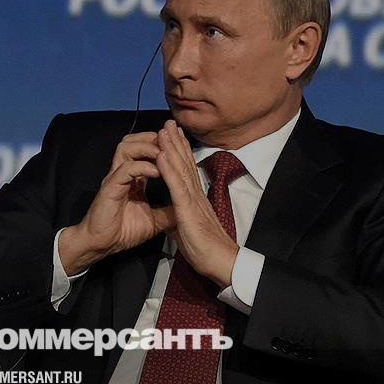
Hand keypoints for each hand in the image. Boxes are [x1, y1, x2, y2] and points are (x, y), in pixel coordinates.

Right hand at [60, 132, 174, 273]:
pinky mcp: (110, 187)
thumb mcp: (155, 221)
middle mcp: (122, 174)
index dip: (162, 145)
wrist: (103, 245)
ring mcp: (115, 178)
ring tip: (165, 154)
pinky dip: (143, 166)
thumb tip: (187, 208)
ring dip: (147, 147)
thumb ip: (169, 210)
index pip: (146, 151)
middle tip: (170, 141)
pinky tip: (157, 171)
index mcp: (133, 179)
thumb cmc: (123, 232)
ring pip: (127, 147)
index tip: (178, 142)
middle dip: (153, 137)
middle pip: (134, 141)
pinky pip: (126, 168)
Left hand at [156, 119, 238, 286]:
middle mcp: (196, 194)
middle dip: (176, 141)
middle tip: (169, 122)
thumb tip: (171, 218)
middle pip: (184, 163)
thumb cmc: (206, 249)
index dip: (180, 152)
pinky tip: (162, 154)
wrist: (221, 261)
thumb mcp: (188, 229)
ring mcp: (193, 199)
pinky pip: (177, 185)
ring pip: (181, 168)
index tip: (173, 136)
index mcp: (195, 198)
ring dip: (171, 147)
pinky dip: (169, 168)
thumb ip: (180, 219)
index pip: (186, 170)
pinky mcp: (188, 208)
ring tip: (164, 129)